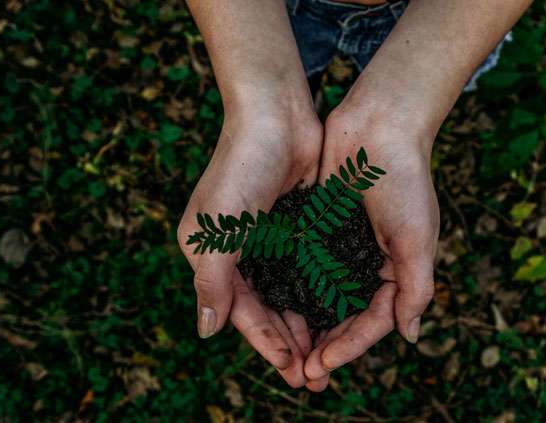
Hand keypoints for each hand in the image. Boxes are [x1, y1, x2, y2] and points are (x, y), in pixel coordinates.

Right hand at [177, 104, 321, 387]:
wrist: (276, 114)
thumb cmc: (240, 168)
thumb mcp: (218, 229)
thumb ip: (212, 282)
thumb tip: (206, 332)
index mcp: (212, 255)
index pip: (240, 311)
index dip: (265, 342)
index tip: (292, 369)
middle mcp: (239, 251)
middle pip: (266, 308)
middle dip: (289, 342)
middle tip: (315, 376)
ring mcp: (270, 239)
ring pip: (290, 294)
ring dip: (307, 324)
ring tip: (328, 355)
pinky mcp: (297, 225)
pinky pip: (308, 269)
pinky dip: (320, 293)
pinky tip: (338, 313)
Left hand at [302, 105, 438, 390]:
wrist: (379, 124)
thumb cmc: (405, 179)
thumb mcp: (417, 237)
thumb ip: (416, 288)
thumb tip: (409, 336)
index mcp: (397, 270)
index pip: (373, 321)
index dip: (349, 347)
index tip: (323, 365)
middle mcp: (368, 263)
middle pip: (344, 316)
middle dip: (325, 345)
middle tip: (301, 373)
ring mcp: (342, 246)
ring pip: (321, 297)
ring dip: (306, 325)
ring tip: (286, 351)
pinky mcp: (318, 227)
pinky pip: (304, 266)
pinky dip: (292, 288)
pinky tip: (273, 306)